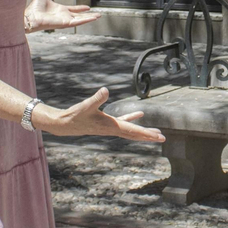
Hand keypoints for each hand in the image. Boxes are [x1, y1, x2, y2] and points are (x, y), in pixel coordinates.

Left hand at [23, 0, 101, 31]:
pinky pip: (78, 22)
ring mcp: (65, 20)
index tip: (87, 7)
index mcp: (60, 10)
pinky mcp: (65, 23)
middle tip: (97, 14)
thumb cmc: (35, 7)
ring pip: (81, 19)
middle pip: (79, 16)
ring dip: (90, 18)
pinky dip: (86, 20)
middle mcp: (64, 16)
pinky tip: (93, 18)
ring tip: (98, 16)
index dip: (80, 8)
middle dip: (88, 15)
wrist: (31, 15)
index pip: (73, 9)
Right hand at [51, 87, 165, 142]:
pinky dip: (132, 119)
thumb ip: (96, 98)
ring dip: (143, 130)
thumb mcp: (86, 106)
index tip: (159, 136)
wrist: (65, 124)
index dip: (146, 133)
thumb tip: (106, 90)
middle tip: (162, 137)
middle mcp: (113, 129)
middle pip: (134, 134)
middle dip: (148, 136)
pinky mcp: (107, 122)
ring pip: (131, 130)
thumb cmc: (75, 115)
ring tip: (156, 131)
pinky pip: (123, 122)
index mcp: (111, 126)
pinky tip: (140, 114)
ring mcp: (110, 127)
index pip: (133, 131)